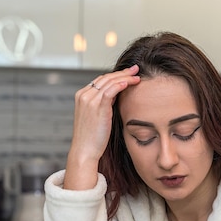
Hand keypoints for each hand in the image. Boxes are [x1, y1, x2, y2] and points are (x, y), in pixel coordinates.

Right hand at [64, 65, 139, 189]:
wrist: (85, 150)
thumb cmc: (93, 138)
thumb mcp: (97, 116)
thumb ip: (104, 104)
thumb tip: (117, 95)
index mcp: (82, 96)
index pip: (101, 80)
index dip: (116, 75)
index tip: (128, 74)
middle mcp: (84, 95)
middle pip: (106, 78)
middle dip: (122, 73)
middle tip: (136, 69)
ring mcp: (89, 100)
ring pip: (110, 82)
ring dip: (125, 77)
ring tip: (137, 76)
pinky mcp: (97, 106)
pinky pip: (110, 90)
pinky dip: (120, 84)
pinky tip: (130, 83)